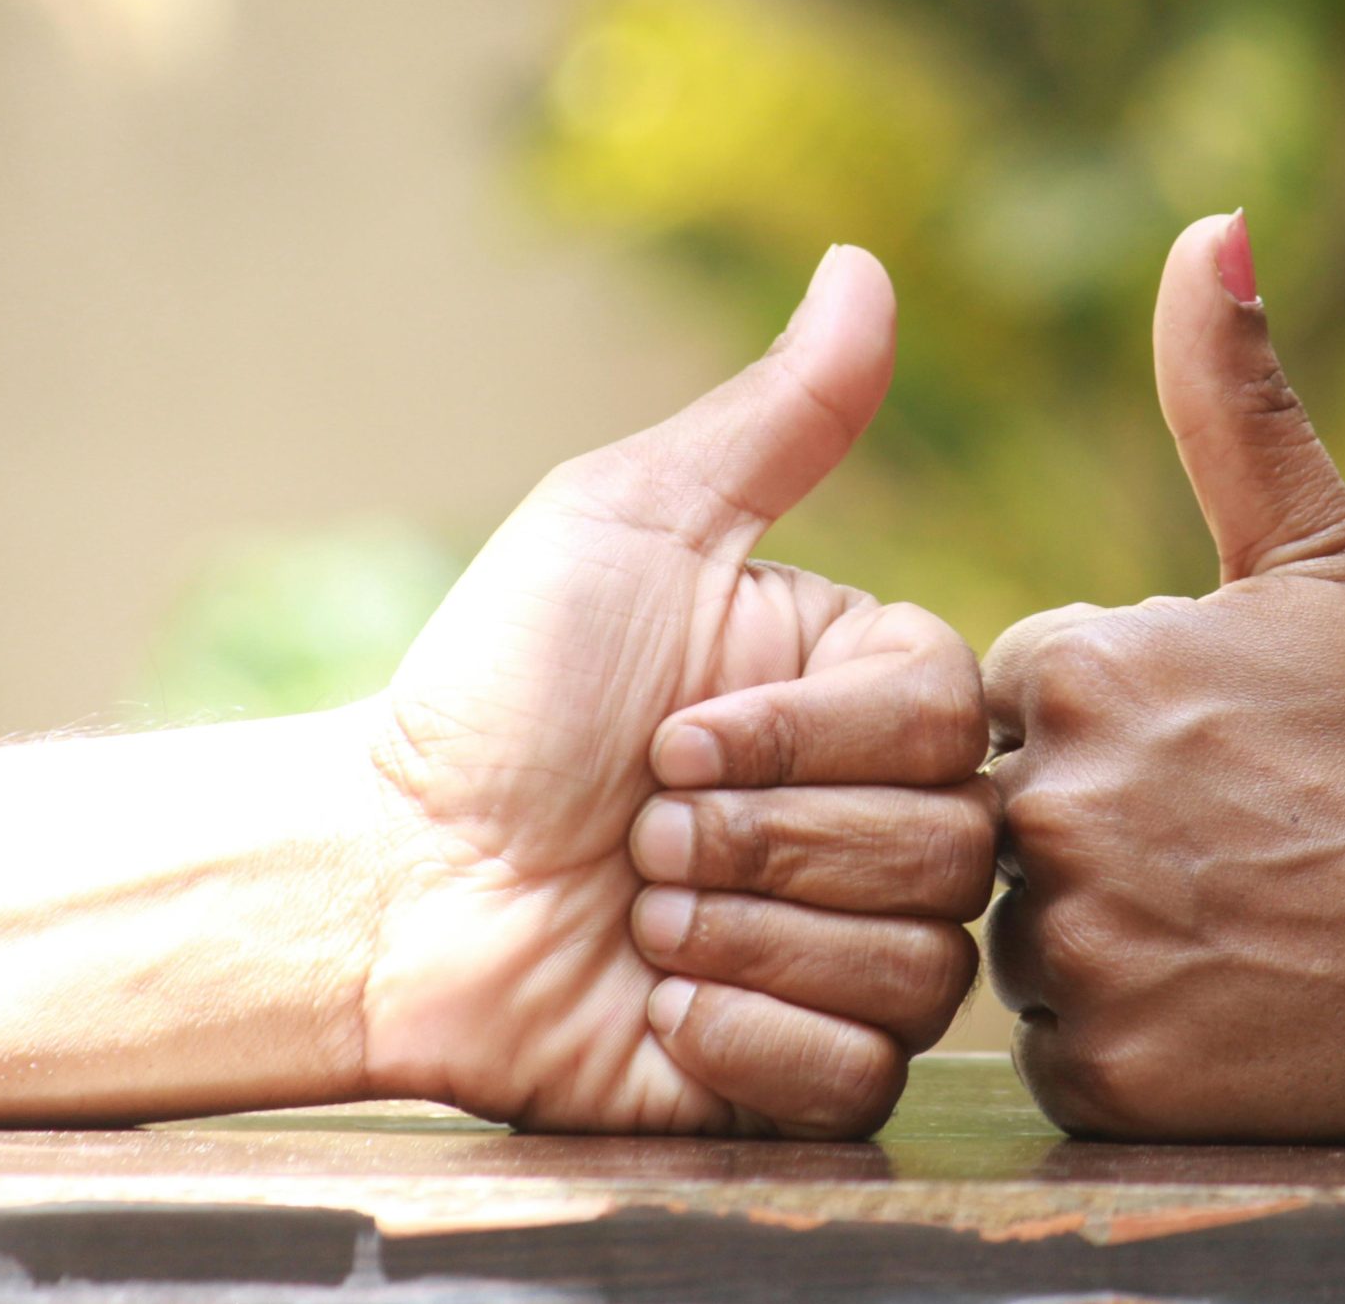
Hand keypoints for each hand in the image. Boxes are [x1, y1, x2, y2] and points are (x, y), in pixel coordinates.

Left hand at [359, 246, 991, 1137]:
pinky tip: (658, 1006)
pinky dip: (745, 1042)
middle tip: (633, 829)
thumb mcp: (631, 524)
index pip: (950, 722)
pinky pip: (859, 1082)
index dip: (807, 743)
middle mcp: (877, 816)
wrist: (393, 878)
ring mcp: (845, 952)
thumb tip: (869, 262)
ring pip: (916, 972)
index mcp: (862, 692)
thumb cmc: (503, 685)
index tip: (670, 735)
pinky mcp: (798, 1074)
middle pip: (948, 852)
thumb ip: (777, 416)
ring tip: (632, 914)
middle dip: (757, 846)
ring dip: (739, 938)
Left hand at [984, 214, 1344, 1142]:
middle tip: (1229, 845)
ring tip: (1239, 920)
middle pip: (1000, 814)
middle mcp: (1050, 804)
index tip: (1212, 750)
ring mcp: (1078, 951)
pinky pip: (1063, 1047)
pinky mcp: (1110, 1079)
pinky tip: (1232, 1001)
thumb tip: (1208, 225)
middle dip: (1094, 825)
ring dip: (1107, 929)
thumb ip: (1233, 397)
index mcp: (1081, 667)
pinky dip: (1129, 1033)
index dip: (1111, 721)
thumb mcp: (1330, 556)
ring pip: (1022, 936)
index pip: (1010, 692)